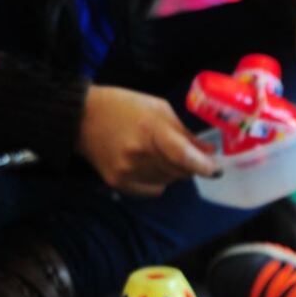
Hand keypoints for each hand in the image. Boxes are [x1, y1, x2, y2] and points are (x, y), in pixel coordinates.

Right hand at [77, 86, 217, 196]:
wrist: (80, 118)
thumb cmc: (123, 107)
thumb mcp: (158, 109)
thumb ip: (185, 133)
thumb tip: (209, 153)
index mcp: (150, 131)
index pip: (184, 157)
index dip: (204, 166)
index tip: (216, 168)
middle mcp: (139, 155)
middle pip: (180, 172)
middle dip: (191, 165)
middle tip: (187, 153)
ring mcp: (128, 173)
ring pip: (170, 181)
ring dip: (174, 171)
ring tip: (160, 153)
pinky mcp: (120, 184)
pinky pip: (154, 189)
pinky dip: (159, 180)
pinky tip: (147, 163)